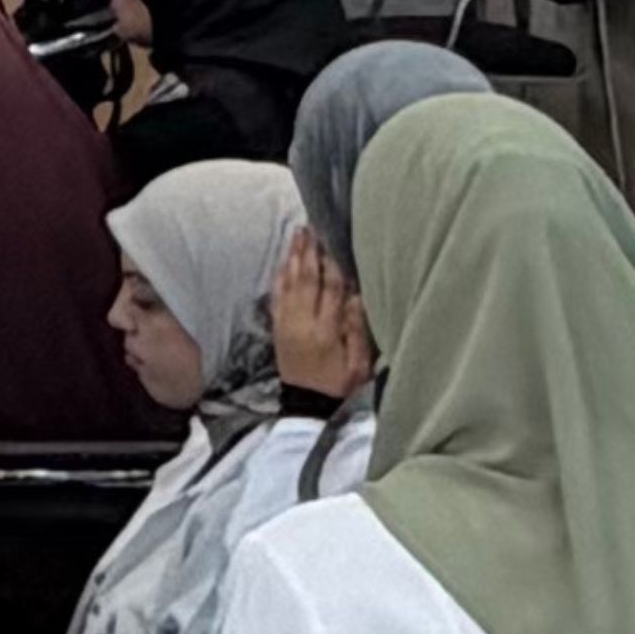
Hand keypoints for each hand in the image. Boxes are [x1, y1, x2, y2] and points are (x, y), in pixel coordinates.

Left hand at [271, 228, 372, 401]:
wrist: (307, 406)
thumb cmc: (339, 384)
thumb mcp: (358, 363)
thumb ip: (356, 329)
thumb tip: (357, 296)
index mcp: (325, 330)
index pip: (331, 288)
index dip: (332, 263)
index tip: (334, 239)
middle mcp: (302, 323)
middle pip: (306, 279)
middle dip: (309, 252)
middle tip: (312, 226)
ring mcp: (286, 324)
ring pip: (288, 283)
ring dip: (292, 257)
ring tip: (297, 234)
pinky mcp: (277, 328)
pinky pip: (276, 296)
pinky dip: (280, 276)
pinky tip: (283, 261)